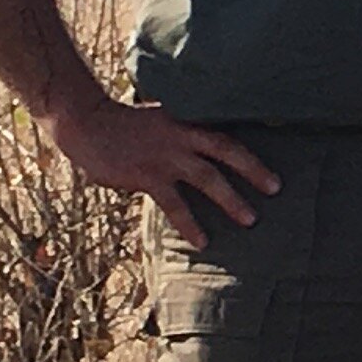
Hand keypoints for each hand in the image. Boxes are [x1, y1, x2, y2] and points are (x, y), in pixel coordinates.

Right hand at [47, 93, 278, 249]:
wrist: (85, 121)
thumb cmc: (122, 124)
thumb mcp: (159, 121)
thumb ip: (181, 135)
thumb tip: (203, 152)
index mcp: (186, 122)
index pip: (226, 134)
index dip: (250, 149)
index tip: (271, 162)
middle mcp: (181, 137)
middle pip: (226, 152)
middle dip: (253, 171)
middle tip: (276, 189)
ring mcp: (165, 156)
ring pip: (207, 178)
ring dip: (231, 200)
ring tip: (251, 220)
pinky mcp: (147, 176)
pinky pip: (175, 204)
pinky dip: (190, 224)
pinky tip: (203, 241)